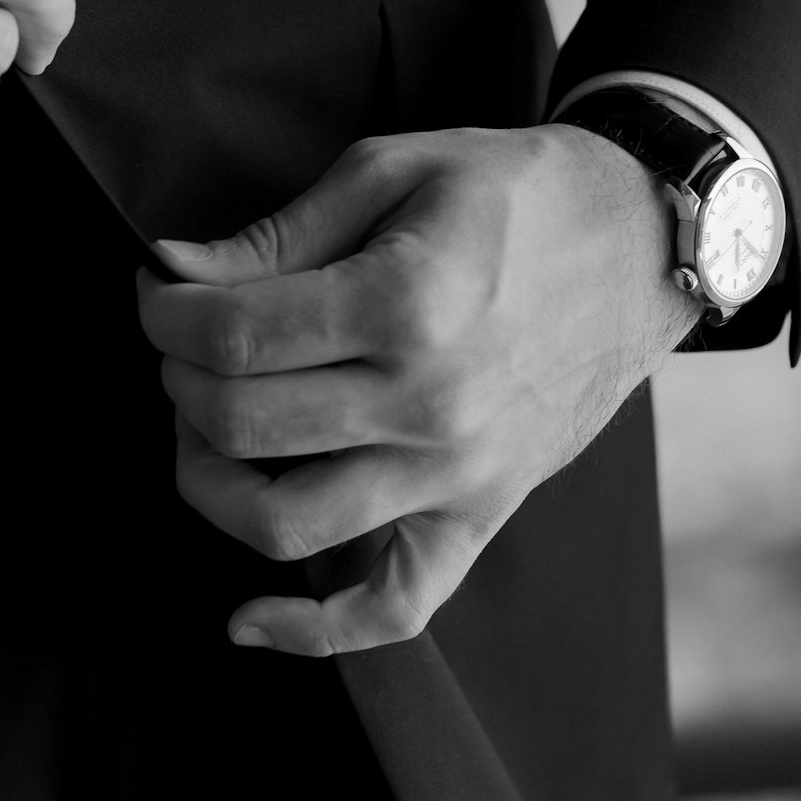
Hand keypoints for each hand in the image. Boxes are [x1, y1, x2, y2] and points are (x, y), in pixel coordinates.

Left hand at [135, 125, 701, 655]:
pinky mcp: (481, 516)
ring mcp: (457, 475)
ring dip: (209, 480)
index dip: (164, 312)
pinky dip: (310, 630)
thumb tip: (169, 272)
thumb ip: (275, 235)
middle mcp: (430, 405)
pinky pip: (392, 609)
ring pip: (283, 525)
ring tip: (208, 426)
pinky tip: (246, 616)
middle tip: (184, 342)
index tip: (158, 289)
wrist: (642, 242)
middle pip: (240, 426)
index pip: (230, 336)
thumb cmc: (513, 193)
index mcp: (406, 305)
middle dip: (178, 379)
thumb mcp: (393, 170)